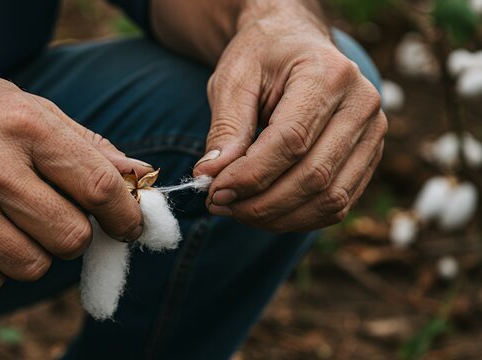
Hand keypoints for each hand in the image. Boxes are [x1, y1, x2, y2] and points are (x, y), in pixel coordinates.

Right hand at [0, 57, 150, 292]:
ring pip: (34, 266)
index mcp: (22, 125)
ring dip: (35, 250)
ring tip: (10, 220)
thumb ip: (84, 143)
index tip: (130, 224)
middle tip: (58, 215)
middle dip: (76, 233)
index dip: (125, 213)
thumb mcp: (21, 105)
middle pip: (71, 236)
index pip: (97, 185)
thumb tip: (137, 174)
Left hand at [193, 4, 386, 231]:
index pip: (292, 140)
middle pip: (314, 176)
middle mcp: (362, 105)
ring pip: (330, 199)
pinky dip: (298, 218)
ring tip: (237, 210)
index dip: (251, 175)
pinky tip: (264, 211)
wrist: (294, 42)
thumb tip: (210, 176)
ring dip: (278, 217)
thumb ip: (225, 128)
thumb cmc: (262, 56)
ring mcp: (373, 134)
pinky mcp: (369, 157)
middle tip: (219, 204)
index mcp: (329, 74)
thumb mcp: (233, 79)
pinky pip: (337, 204)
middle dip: (260, 203)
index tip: (214, 191)